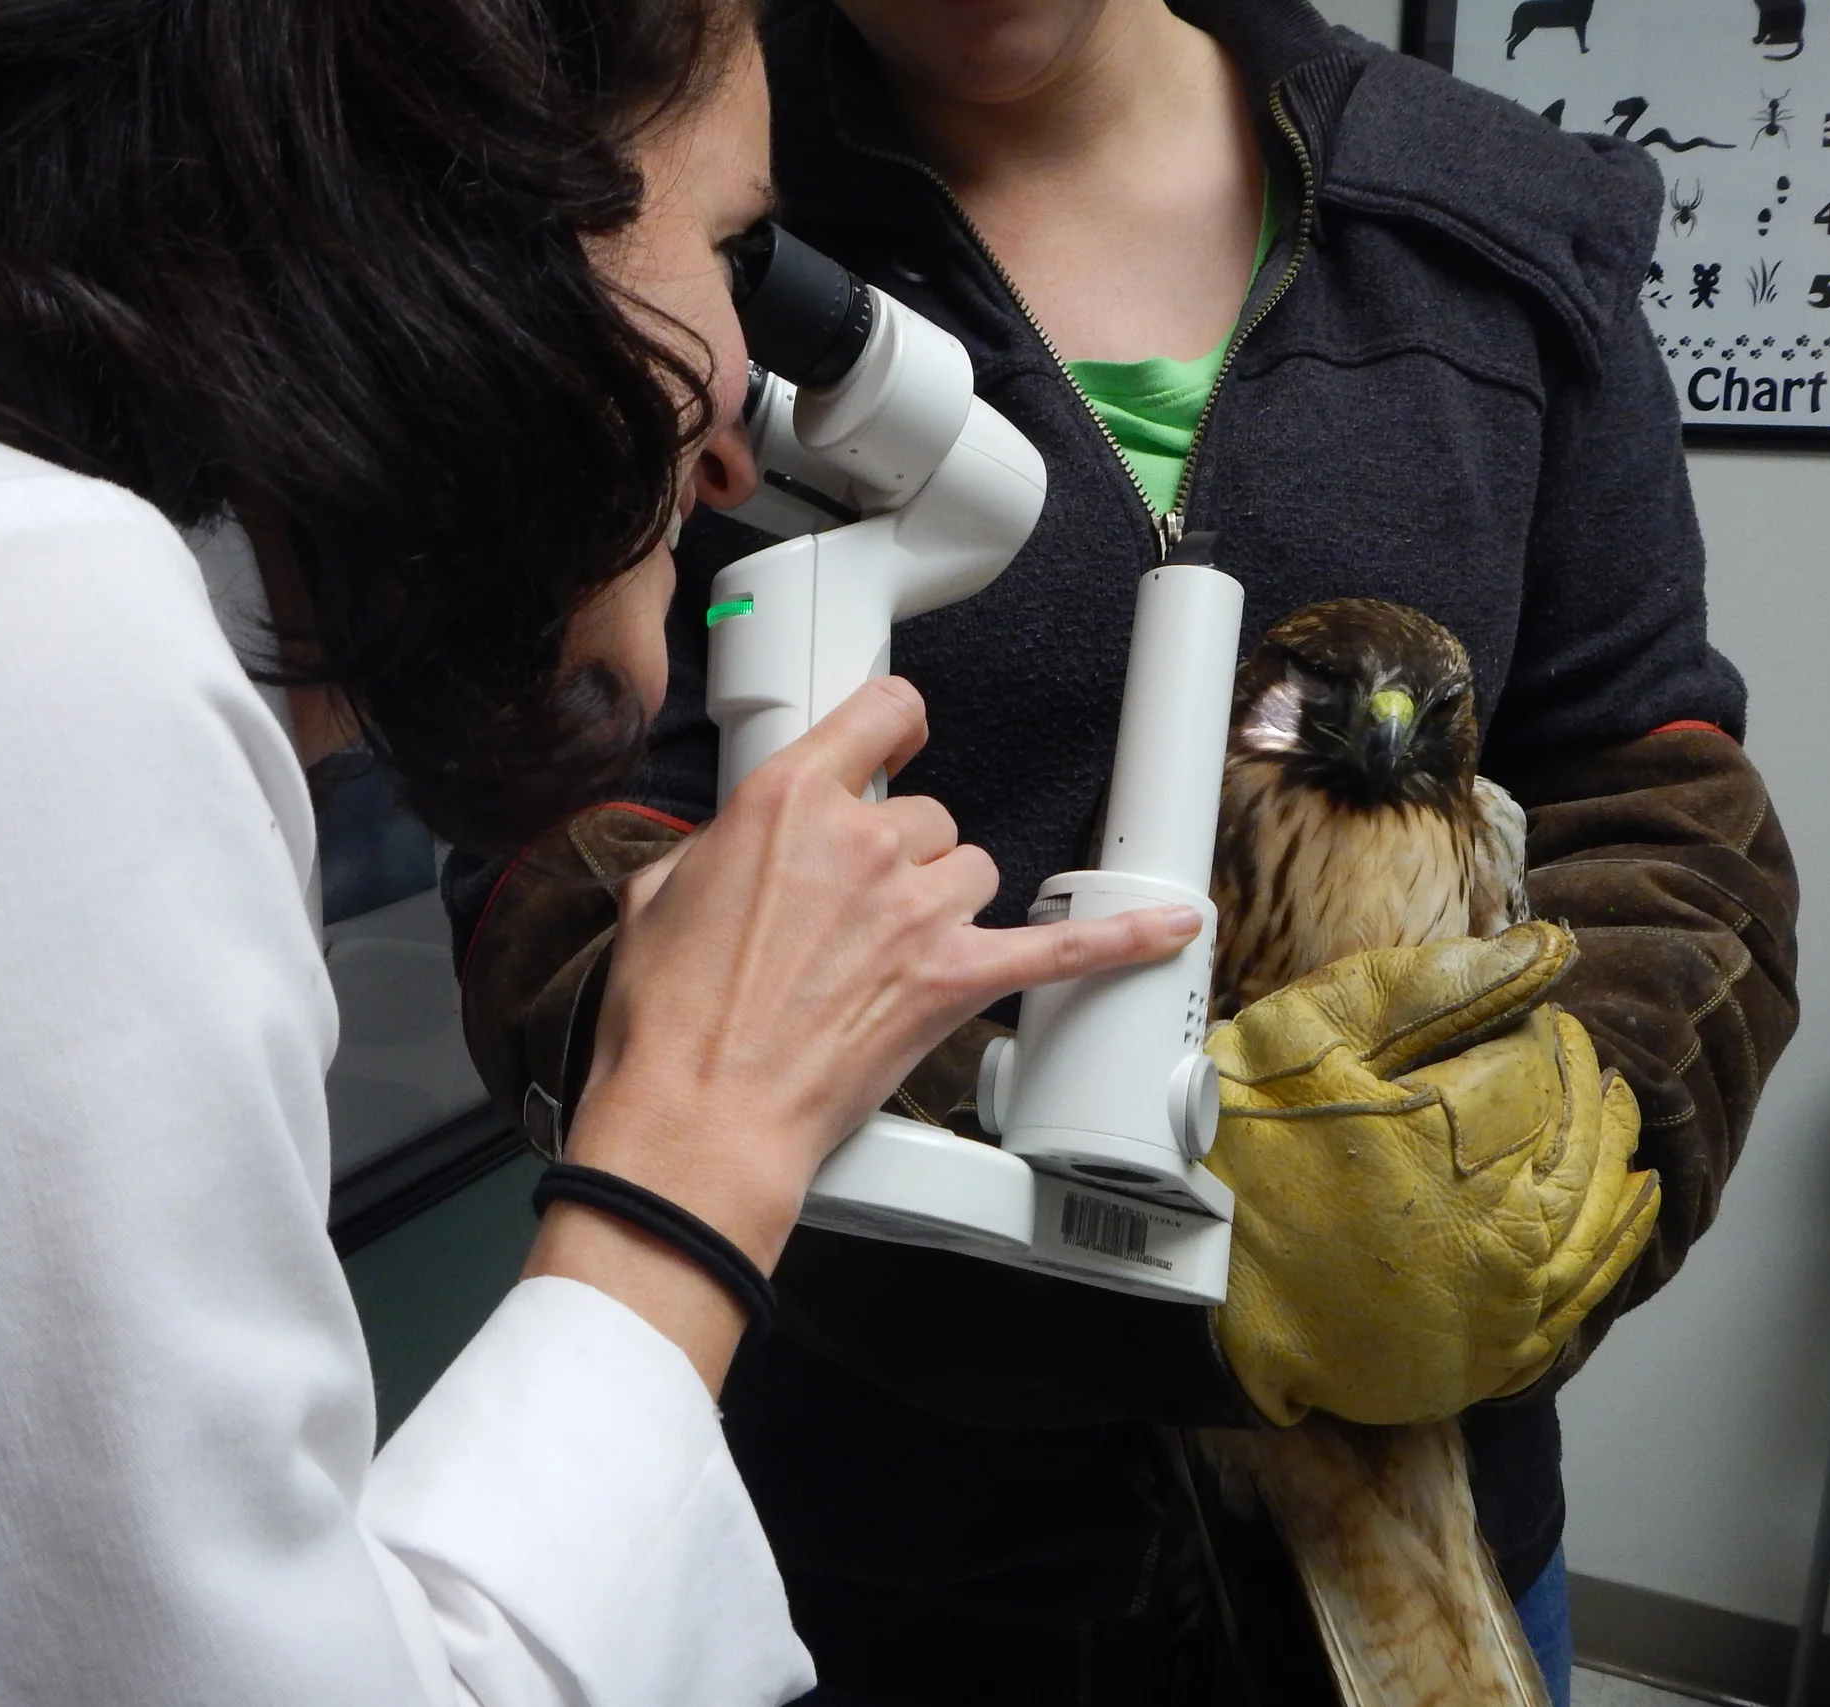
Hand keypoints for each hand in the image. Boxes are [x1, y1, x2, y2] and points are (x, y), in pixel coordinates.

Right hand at [535, 678, 1197, 1387]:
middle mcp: (865, 843)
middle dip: (899, 860)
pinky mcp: (955, 981)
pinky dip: (1122, 941)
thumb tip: (730, 858)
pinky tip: (1169, 928)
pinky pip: (1061, 948)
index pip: (880, 715)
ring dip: (944, 904)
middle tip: (851, 918)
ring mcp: (918, 911)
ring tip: (895, 955)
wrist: (701, 1114)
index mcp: (789, 803)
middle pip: (927, 817)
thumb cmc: (672, 1022)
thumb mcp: (661, 898)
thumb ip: (714, 853)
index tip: (901, 736)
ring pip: (974, 872)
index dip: (895, 726)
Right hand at [1201, 922, 1659, 1426]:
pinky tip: (1630, 1204)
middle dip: (1581, 1081)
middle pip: (1580, 1139)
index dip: (1530, 1025)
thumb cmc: (1239, 1151)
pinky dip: (1618, 1241)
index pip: (1534, 1065)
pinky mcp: (1494, 1353)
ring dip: (1615, 1152)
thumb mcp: (1316, 1034)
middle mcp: (1504, 1232)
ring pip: (1598, 1217)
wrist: (1190, 1285)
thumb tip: (1546, 950)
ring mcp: (1505, 1304)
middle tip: (1571, 1042)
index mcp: (1459, 1144)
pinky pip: (1584, 1292)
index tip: (1519, 1003)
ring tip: (1617, 1106)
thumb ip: (1435, 985)